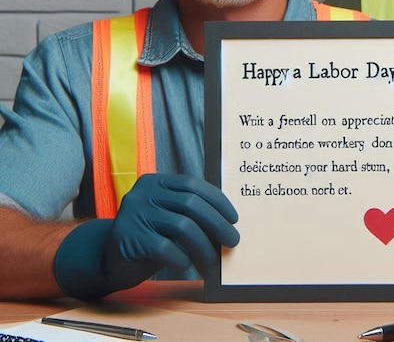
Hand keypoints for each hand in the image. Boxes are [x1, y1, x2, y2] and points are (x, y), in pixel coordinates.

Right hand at [54, 173, 239, 298]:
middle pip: (190, 204)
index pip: (193, 184)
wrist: (107, 260)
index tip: (233, 218)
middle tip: (232, 241)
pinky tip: (186, 266)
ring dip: (203, 246)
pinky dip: (181, 258)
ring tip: (213, 262)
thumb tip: (227, 225)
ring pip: (182, 226)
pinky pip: (164, 247)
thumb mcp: (167, 217)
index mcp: (155, 181)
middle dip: (217, 223)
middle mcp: (143, 193)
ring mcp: (134, 214)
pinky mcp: (128, 238)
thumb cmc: (148, 237)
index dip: (217, 200)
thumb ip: (189, 213)